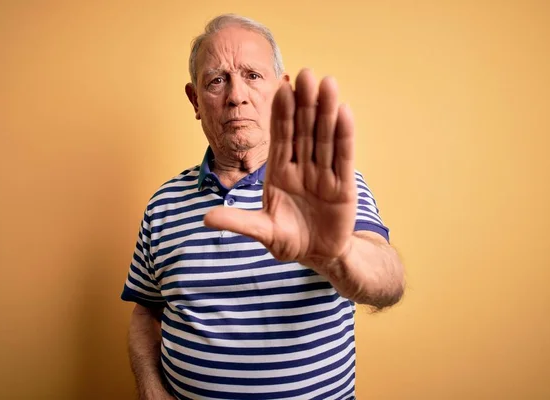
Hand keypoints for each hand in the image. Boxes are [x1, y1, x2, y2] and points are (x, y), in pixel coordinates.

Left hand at [204, 69, 356, 269]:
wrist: (319, 256)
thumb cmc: (289, 241)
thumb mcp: (262, 231)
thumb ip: (238, 222)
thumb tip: (205, 218)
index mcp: (280, 173)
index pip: (280, 138)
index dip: (281, 113)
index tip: (281, 87)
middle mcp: (302, 168)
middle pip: (303, 131)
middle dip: (305, 104)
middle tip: (306, 74)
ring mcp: (324, 174)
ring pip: (324, 138)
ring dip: (326, 112)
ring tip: (328, 83)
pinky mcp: (343, 185)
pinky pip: (344, 157)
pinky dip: (344, 136)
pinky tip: (344, 111)